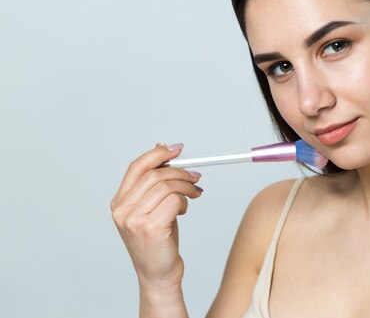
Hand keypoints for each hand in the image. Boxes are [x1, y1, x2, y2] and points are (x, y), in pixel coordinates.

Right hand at [111, 143, 202, 287]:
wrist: (157, 275)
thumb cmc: (157, 242)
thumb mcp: (152, 208)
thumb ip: (154, 183)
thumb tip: (163, 150)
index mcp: (119, 202)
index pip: (137, 167)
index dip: (158, 154)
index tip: (177, 149)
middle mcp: (122, 210)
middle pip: (155, 175)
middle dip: (180, 172)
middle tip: (195, 177)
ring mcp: (134, 219)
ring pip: (167, 187)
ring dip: (186, 187)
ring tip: (193, 195)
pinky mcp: (150, 228)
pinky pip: (174, 201)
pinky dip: (185, 201)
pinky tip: (184, 211)